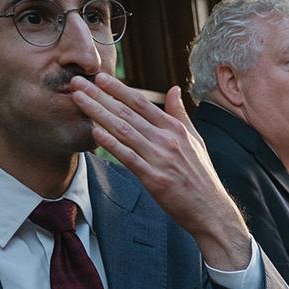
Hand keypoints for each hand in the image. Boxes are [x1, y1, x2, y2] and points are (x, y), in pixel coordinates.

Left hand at [70, 74, 251, 269]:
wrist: (211, 210)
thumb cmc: (201, 176)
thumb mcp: (195, 140)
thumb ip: (180, 114)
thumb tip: (174, 89)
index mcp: (176, 129)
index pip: (142, 102)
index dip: (119, 89)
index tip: (99, 77)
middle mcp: (167, 140)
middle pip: (127, 112)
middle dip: (99, 95)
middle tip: (77, 82)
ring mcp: (160, 159)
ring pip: (123, 130)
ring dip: (98, 113)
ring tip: (78, 100)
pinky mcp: (154, 179)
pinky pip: (128, 157)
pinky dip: (111, 143)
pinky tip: (94, 132)